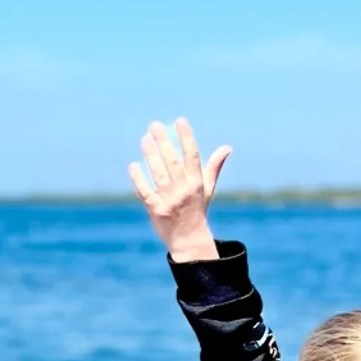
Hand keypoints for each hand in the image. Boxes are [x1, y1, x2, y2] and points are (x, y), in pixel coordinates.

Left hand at [131, 119, 231, 262]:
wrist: (189, 240)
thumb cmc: (197, 210)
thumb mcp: (208, 189)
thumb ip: (214, 167)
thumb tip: (227, 147)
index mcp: (197, 183)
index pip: (192, 156)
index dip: (186, 137)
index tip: (180, 121)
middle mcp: (184, 190)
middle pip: (173, 162)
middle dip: (164, 142)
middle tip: (154, 125)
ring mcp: (170, 201)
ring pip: (159, 174)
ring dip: (151, 156)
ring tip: (145, 139)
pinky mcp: (156, 210)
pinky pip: (146, 192)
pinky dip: (139, 179)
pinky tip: (133, 165)